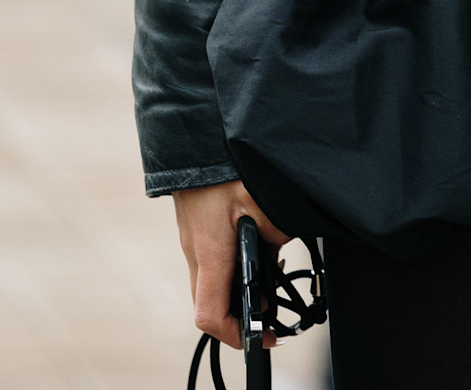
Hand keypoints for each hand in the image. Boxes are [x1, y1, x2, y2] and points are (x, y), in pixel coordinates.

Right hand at [173, 180, 289, 349]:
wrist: (195, 133)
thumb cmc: (225, 163)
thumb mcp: (262, 197)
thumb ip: (276, 230)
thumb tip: (279, 249)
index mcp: (210, 251)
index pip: (210, 315)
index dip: (236, 334)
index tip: (263, 336)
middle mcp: (194, 251)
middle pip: (211, 303)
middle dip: (241, 312)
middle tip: (272, 306)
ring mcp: (191, 239)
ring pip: (210, 281)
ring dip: (237, 286)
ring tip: (270, 267)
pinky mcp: (195, 226)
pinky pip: (210, 259)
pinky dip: (231, 264)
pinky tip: (255, 241)